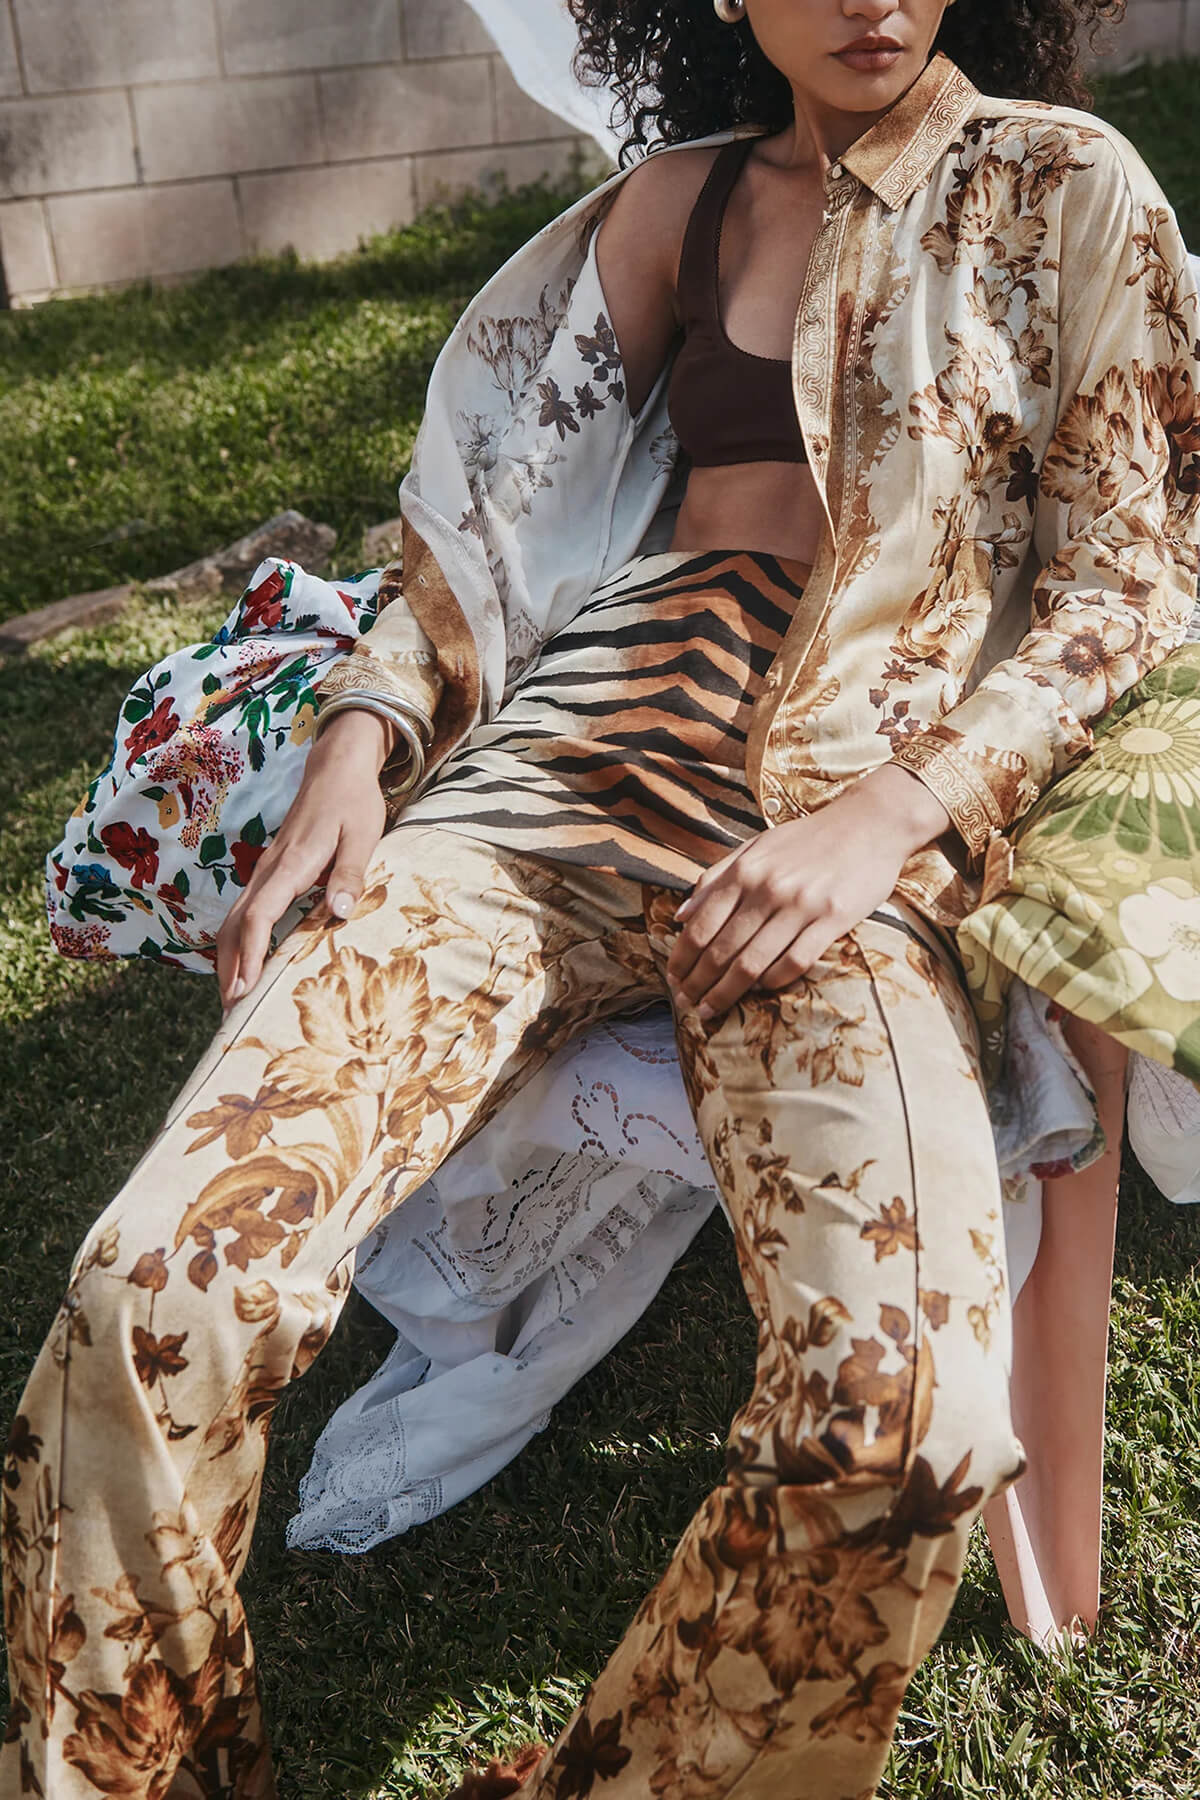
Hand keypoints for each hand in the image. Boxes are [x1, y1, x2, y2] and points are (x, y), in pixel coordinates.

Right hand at [215, 709, 392, 1009]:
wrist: (336, 768)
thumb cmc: (353, 803)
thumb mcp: (363, 836)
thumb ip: (350, 875)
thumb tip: (339, 914)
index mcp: (291, 864)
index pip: (259, 915)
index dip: (250, 955)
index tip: (245, 991)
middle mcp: (270, 870)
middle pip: (236, 925)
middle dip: (229, 969)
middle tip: (231, 1013)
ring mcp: (266, 871)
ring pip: (235, 920)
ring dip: (230, 959)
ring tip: (233, 999)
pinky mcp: (271, 873)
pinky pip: (246, 912)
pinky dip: (240, 942)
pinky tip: (247, 964)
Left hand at [665, 765, 950, 1020]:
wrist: (868, 824)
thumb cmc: (807, 840)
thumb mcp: (755, 848)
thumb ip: (716, 879)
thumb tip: (680, 915)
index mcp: (745, 871)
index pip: (701, 926)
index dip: (682, 958)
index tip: (673, 979)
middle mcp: (768, 889)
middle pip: (723, 950)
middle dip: (699, 983)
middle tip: (688, 1004)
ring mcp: (801, 905)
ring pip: (753, 962)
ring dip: (728, 992)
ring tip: (713, 1009)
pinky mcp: (833, 919)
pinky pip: (796, 961)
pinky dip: (774, 981)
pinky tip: (761, 990)